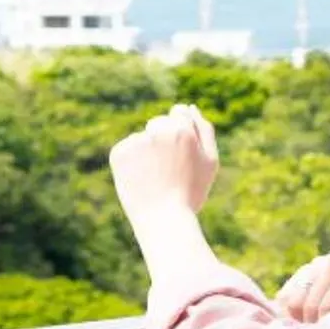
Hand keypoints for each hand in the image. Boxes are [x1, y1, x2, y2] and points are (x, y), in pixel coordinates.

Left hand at [109, 104, 218, 231]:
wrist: (163, 221)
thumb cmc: (190, 193)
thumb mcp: (210, 162)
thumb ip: (204, 130)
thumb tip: (190, 107)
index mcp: (182, 129)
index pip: (178, 113)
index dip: (180, 134)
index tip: (179, 153)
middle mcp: (158, 130)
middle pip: (159, 123)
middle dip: (162, 140)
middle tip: (168, 171)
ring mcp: (136, 141)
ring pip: (142, 138)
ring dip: (146, 151)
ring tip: (154, 178)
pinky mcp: (119, 153)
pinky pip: (126, 150)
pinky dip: (131, 162)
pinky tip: (140, 179)